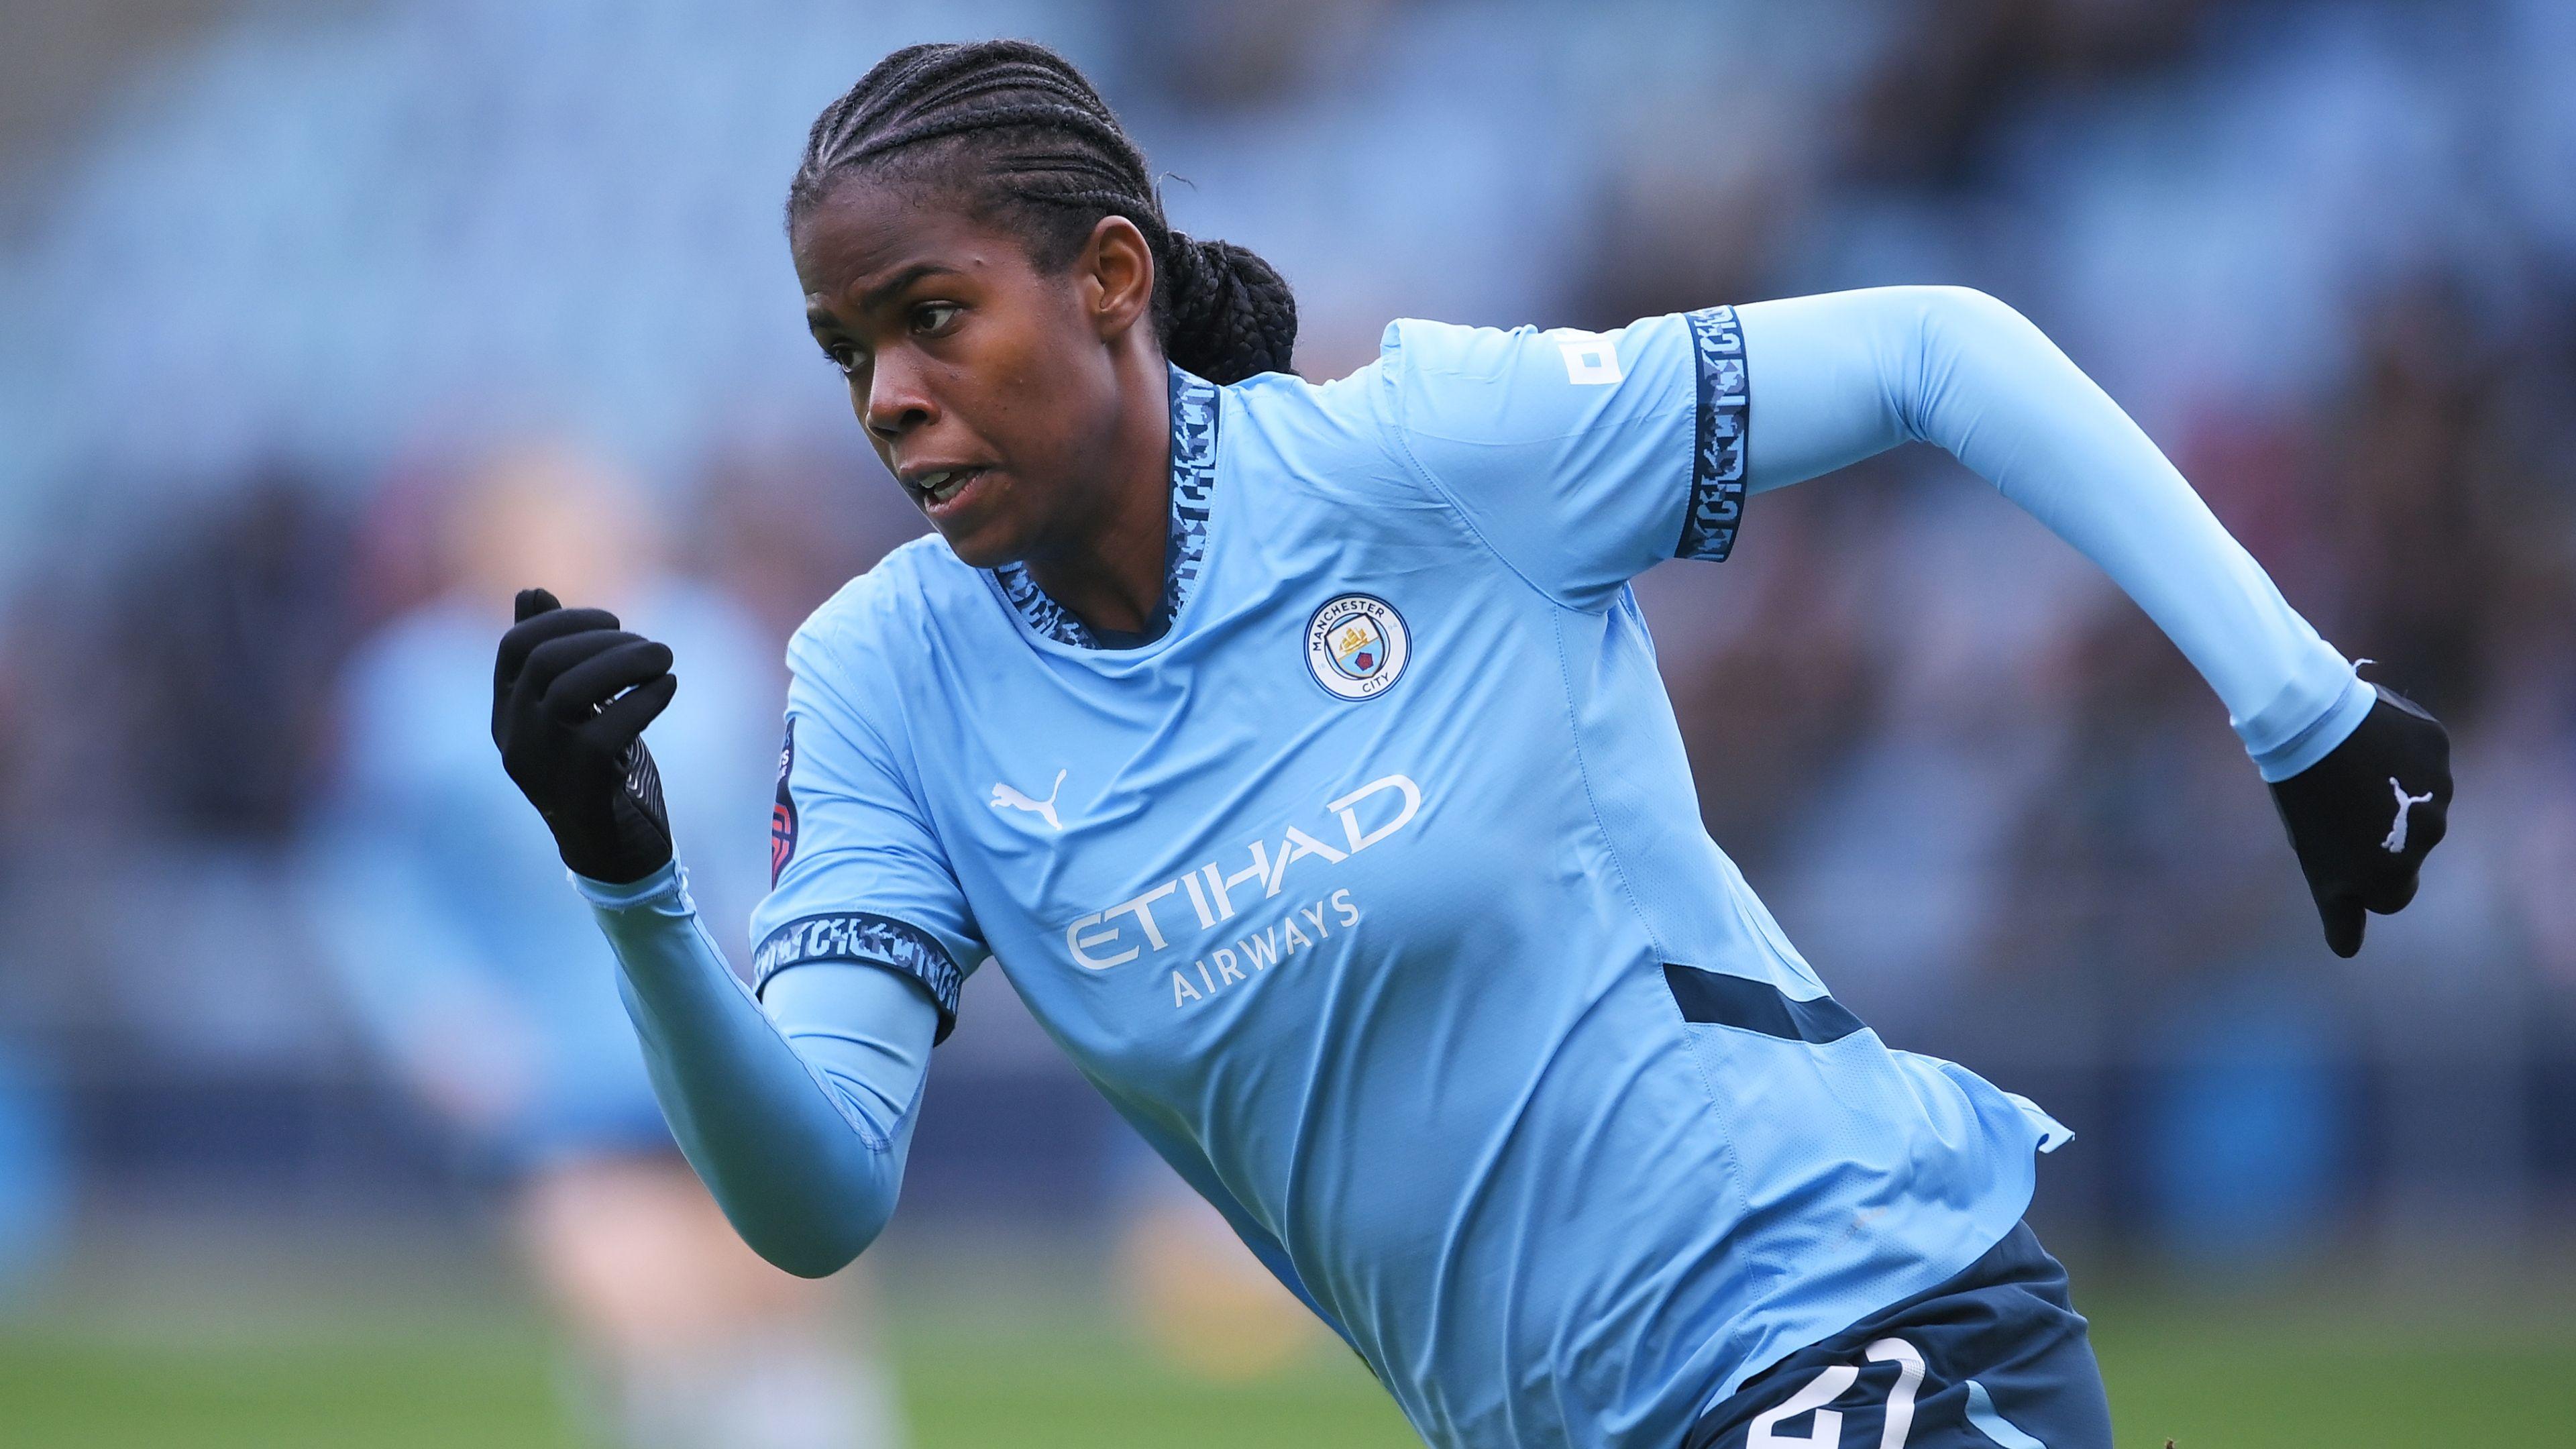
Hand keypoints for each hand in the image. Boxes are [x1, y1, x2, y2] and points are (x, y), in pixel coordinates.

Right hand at [491, 588, 678, 883]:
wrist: (612, 853)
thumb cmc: (595, 771)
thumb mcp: (570, 709)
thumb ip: (552, 654)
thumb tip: (530, 592)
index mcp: (506, 714)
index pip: (514, 646)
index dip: (565, 621)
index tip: (614, 621)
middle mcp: (514, 738)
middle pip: (545, 661)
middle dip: (604, 640)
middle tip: (651, 645)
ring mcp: (543, 763)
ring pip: (571, 688)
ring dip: (627, 662)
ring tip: (666, 658)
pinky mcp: (580, 784)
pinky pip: (608, 728)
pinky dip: (644, 698)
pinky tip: (668, 688)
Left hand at [2267, 684, 2450, 956]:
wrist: (2306, 721)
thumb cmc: (2297, 790)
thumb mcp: (2311, 856)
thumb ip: (2339, 901)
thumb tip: (2347, 949)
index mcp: (2380, 879)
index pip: (2388, 900)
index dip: (2367, 879)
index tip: (2352, 858)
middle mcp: (2418, 845)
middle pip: (2408, 851)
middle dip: (2385, 835)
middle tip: (2346, 803)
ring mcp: (2436, 799)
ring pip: (2422, 805)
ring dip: (2399, 794)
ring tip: (2357, 767)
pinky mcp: (2439, 754)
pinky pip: (2426, 762)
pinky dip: (2406, 756)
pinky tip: (2374, 739)